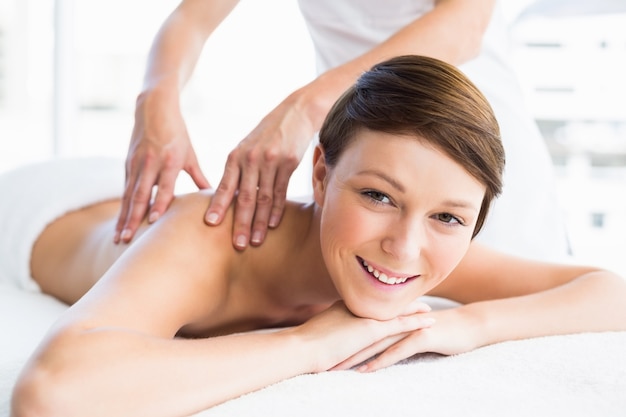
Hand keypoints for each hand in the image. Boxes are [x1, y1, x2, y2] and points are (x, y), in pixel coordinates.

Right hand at [115, 91, 209, 243]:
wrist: (153, 108)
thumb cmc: (177, 133)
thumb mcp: (190, 154)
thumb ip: (200, 177)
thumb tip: (216, 197)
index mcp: (169, 161)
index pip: (163, 187)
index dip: (159, 204)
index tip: (154, 222)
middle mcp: (150, 163)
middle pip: (140, 195)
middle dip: (133, 219)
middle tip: (128, 240)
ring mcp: (136, 164)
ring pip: (128, 196)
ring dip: (123, 218)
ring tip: (120, 239)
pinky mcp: (127, 165)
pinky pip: (124, 190)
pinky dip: (122, 208)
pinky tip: (120, 224)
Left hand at [204, 94, 315, 249]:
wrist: (295, 113)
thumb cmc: (267, 134)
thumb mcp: (247, 147)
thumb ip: (237, 170)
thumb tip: (227, 198)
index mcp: (235, 156)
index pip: (225, 186)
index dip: (218, 206)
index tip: (210, 224)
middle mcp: (251, 159)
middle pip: (244, 197)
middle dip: (240, 223)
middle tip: (237, 244)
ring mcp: (270, 161)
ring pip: (263, 198)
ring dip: (259, 222)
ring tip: (255, 241)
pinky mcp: (289, 163)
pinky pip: (280, 191)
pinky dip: (276, 210)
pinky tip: (272, 225)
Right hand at [294, 300, 434, 372]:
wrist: (304, 347)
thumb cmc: (306, 344)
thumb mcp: (318, 332)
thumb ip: (327, 330)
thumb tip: (327, 337)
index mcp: (344, 307)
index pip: (369, 301)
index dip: (382, 299)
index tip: (392, 297)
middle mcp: (358, 307)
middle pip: (385, 302)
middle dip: (401, 301)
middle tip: (416, 298)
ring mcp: (366, 317)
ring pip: (396, 311)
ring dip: (414, 309)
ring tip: (429, 309)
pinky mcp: (372, 330)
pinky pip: (401, 324)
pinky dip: (417, 322)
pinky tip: (430, 321)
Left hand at [332, 306, 481, 371]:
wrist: (470, 325)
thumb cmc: (440, 330)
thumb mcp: (412, 331)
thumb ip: (393, 334)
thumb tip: (376, 344)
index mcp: (390, 318)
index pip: (361, 330)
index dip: (341, 340)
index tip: (322, 351)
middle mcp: (395, 321)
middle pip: (362, 336)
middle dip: (342, 350)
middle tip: (321, 362)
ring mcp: (407, 328)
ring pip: (375, 343)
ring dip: (356, 357)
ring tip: (337, 369)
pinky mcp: (421, 337)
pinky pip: (397, 351)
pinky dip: (381, 360)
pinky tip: (367, 370)